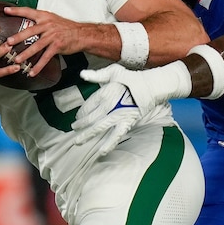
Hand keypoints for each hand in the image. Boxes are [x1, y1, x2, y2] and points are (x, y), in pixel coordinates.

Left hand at [73, 62, 191, 154]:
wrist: (150, 87)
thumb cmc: (132, 78)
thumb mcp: (114, 71)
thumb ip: (97, 75)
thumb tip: (82, 74)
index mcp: (103, 94)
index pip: (88, 106)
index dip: (81, 112)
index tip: (77, 116)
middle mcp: (107, 107)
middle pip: (90, 118)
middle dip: (80, 124)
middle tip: (73, 128)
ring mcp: (116, 116)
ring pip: (98, 128)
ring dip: (87, 135)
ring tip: (77, 142)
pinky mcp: (126, 123)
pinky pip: (116, 136)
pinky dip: (109, 144)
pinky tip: (101, 152)